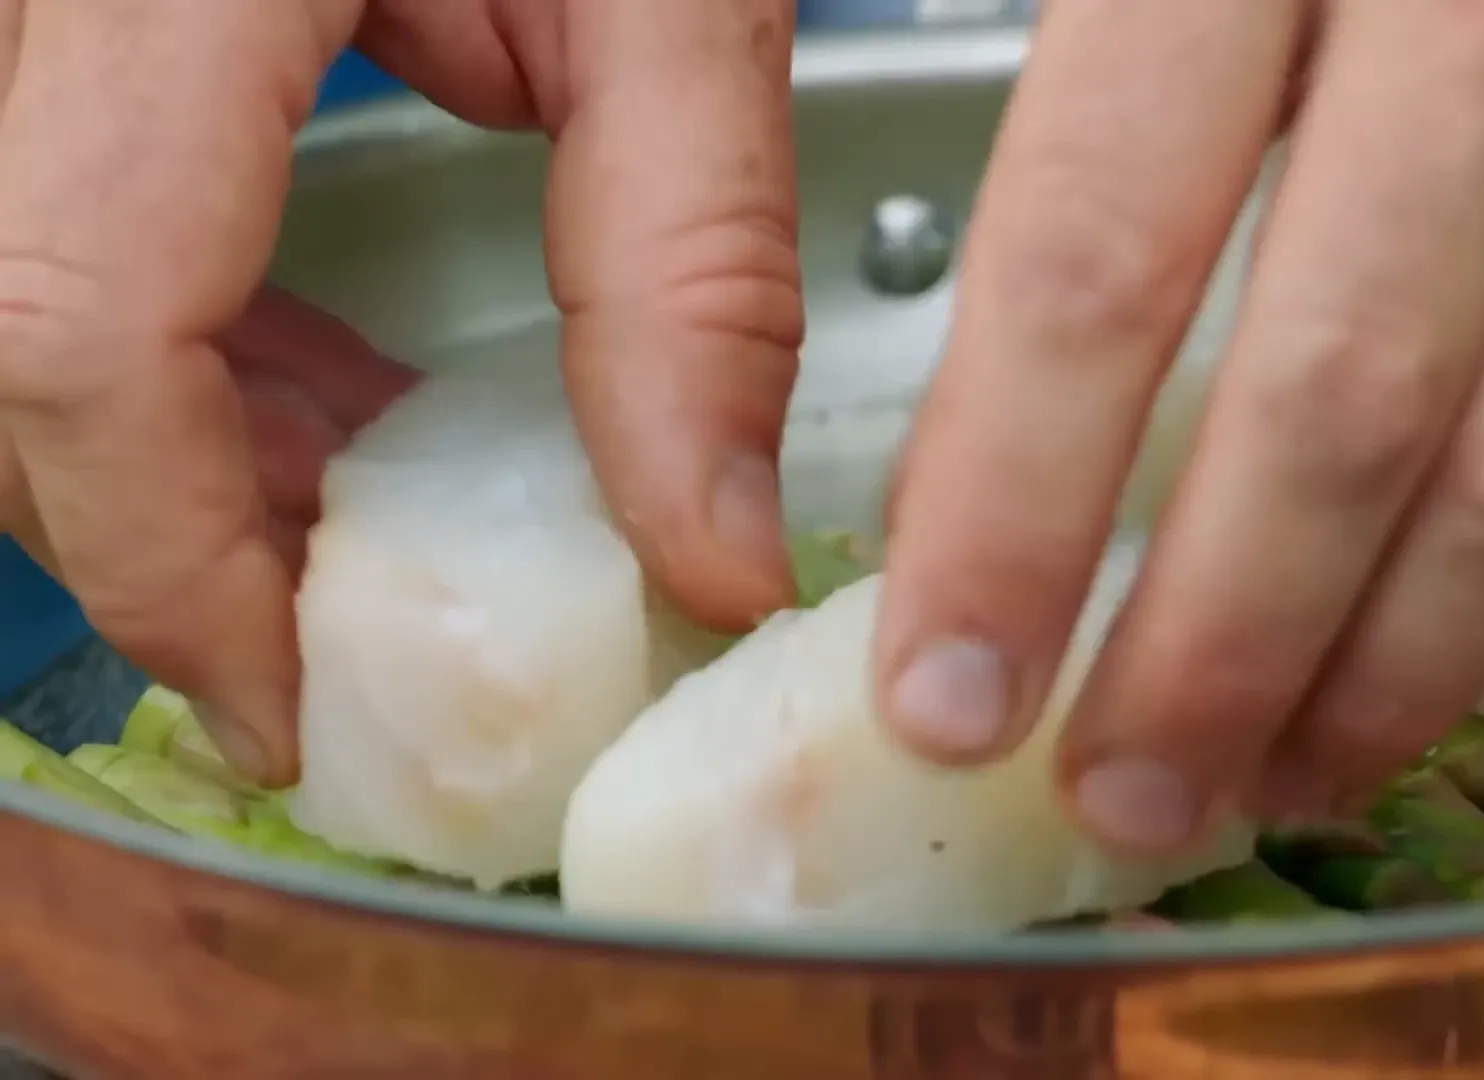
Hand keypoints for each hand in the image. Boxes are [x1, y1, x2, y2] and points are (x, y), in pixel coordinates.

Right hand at [0, 0, 804, 782]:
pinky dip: (195, 352)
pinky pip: (69, 224)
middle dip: (160, 528)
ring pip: (19, 297)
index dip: (162, 558)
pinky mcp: (80, 27)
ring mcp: (38, 4)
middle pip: (7, 343)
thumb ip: (691, 265)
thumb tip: (711, 551)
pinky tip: (327, 396)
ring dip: (184, 451)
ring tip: (364, 514)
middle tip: (336, 634)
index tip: (281, 695)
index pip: (71, 319)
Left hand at [872, 1, 1483, 851]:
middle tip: (1107, 794)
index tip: (944, 681)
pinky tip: (1401, 684)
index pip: (1104, 250)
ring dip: (1375, 673)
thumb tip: (914, 398)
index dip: (1016, 502)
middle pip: (1336, 397)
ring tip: (1247, 788)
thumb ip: (1054, 94)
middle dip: (1208, 647)